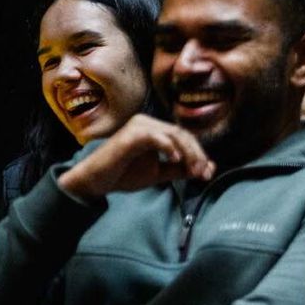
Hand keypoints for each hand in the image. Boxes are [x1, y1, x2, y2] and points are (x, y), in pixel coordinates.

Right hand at [57, 115, 212, 199]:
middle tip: (202, 173)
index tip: (206, 174)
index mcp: (155, 129)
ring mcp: (139, 126)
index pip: (185, 137)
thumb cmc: (125, 174)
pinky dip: (169, 147)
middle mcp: (148, 123)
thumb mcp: (160, 172)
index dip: (199, 154)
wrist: (96, 181)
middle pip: (183, 134)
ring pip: (174, 134)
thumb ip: (181, 169)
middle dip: (197, 154)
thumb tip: (209, 168)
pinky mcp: (131, 135)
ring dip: (188, 153)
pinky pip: (156, 137)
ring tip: (192, 170)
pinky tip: (174, 159)